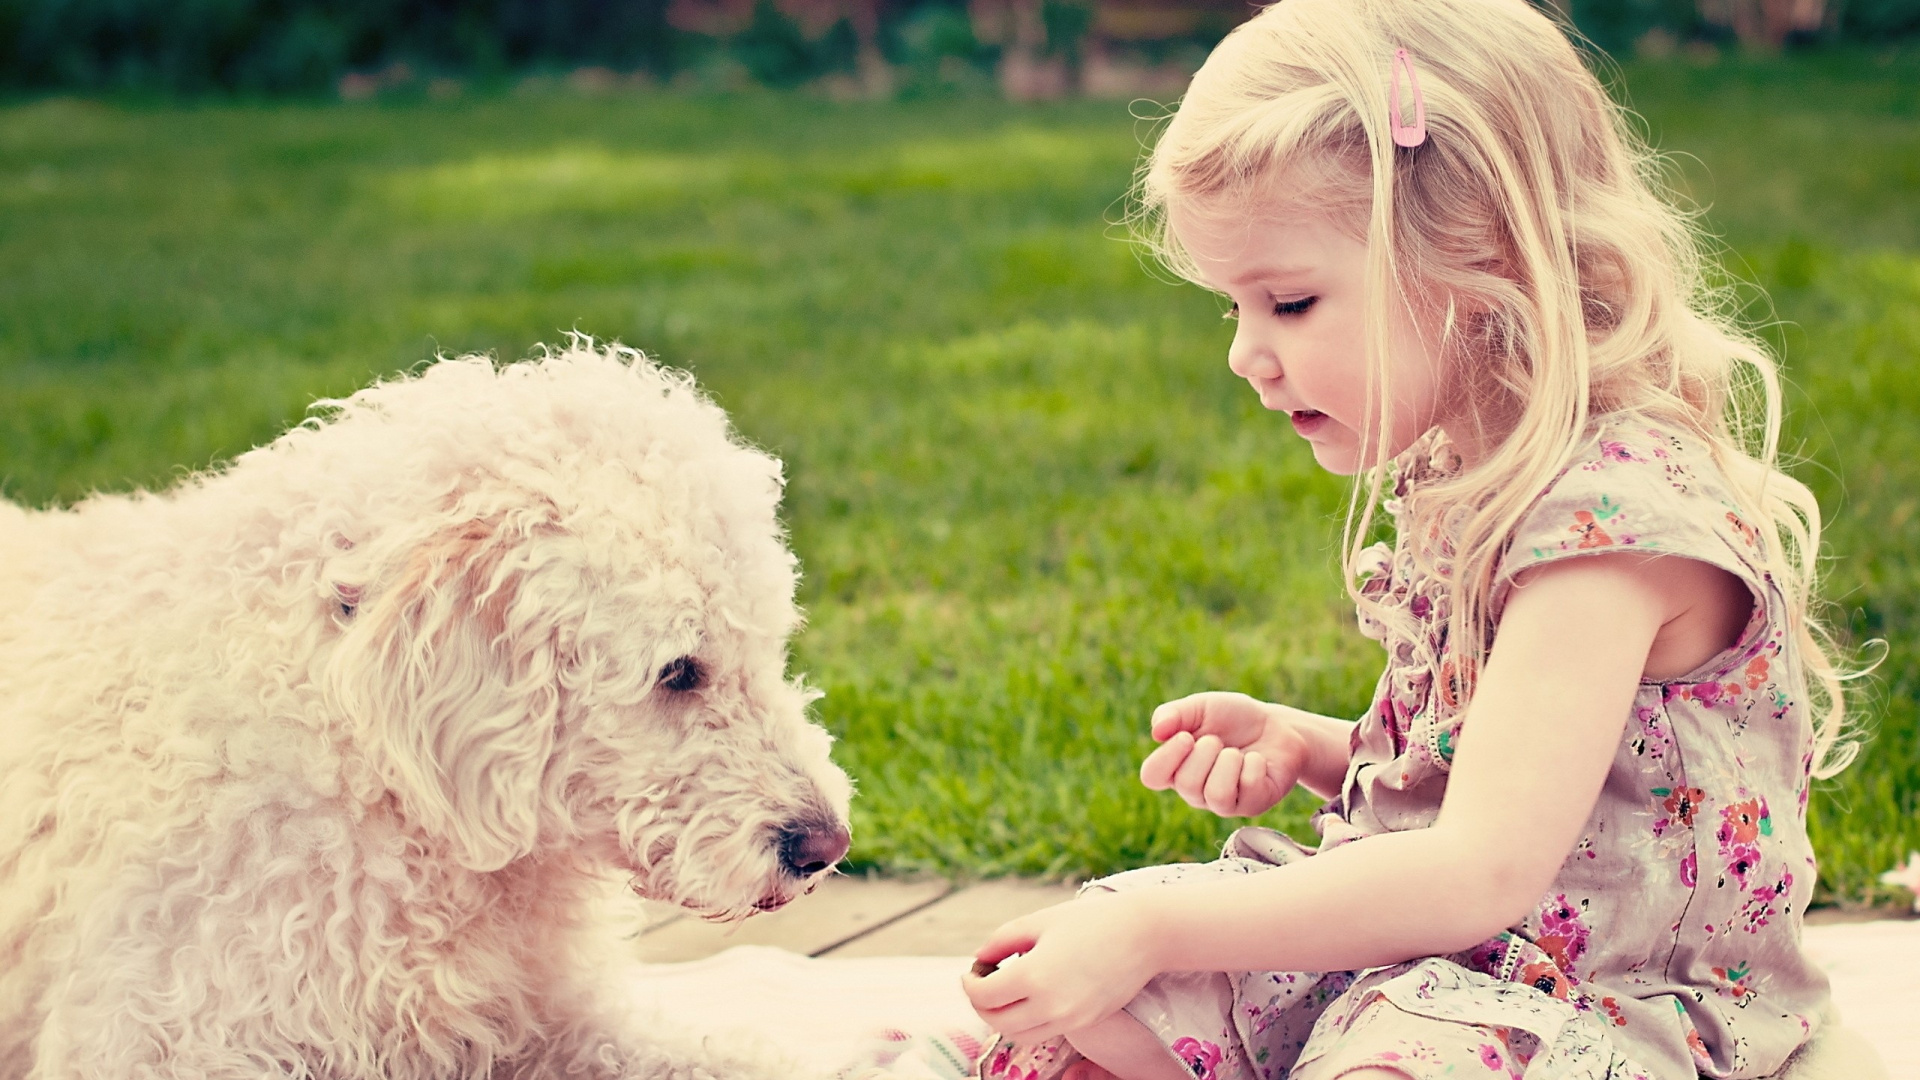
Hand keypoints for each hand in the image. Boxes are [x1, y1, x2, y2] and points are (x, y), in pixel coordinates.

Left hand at [960, 894, 1159, 1044]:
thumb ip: (1002, 939)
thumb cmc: (1092, 920)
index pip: (983, 996)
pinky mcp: (1086, 1022)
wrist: (1146, 934)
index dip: (970, 983)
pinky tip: (1033, 995)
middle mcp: (1051, 1005)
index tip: (974, 969)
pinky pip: (1045, 1031)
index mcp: (1034, 976)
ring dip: (1004, 1017)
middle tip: (983, 982)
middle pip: (997, 1022)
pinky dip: (1029, 1021)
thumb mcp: (1040, 921)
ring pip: (1020, 1034)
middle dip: (981, 1004)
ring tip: (1006, 991)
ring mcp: (1071, 1019)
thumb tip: (980, 957)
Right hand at [1139, 692, 1310, 816]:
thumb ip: (1174, 714)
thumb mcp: (1201, 707)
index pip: (1151, 776)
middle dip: (1206, 751)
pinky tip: (1257, 760)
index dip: (1166, 756)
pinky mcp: (1253, 805)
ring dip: (1229, 762)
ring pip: (1216, 794)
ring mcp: (1224, 803)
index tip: (1186, 736)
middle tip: (1219, 740)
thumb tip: (1156, 732)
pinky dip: (1254, 763)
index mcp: (1176, 767)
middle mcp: (1196, 791)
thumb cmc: (1234, 718)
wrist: (1277, 725)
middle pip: (1186, 784)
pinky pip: (1248, 787)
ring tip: (1236, 752)